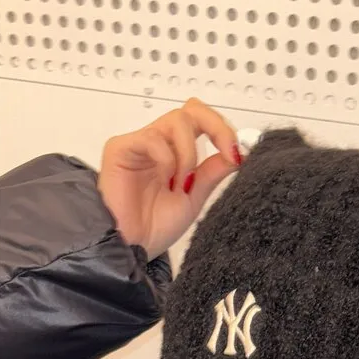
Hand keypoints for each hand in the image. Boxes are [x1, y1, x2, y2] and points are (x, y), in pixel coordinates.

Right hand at [97, 97, 241, 260]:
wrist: (130, 248)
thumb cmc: (154, 228)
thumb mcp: (195, 198)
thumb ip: (212, 172)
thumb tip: (238, 152)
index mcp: (175, 153)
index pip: (201, 121)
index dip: (223, 130)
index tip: (237, 153)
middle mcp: (159, 144)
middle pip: (191, 110)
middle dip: (217, 128)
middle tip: (226, 153)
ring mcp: (140, 144)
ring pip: (177, 121)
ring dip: (190, 154)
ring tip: (182, 183)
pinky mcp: (121, 148)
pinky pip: (153, 139)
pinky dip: (169, 161)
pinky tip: (166, 182)